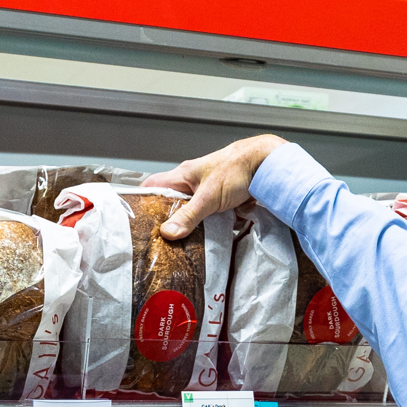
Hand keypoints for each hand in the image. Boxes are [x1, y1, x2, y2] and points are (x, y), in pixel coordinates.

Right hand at [142, 133, 287, 238]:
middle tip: (161, 238)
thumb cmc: (237, 169)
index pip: (152, 186)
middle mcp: (193, 181)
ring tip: (182, 241)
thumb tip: (168, 232)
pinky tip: (207, 235)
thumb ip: (188, 215)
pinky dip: (208, 223)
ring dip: (190, 223)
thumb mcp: (208, 197)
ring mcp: (208, 190)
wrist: (268, 165)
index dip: (142, 201)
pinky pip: (210, 214)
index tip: (138, 221)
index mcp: (183, 175)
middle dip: (167, 218)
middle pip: (171, 201)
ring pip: (191, 209)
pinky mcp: (223, 199)